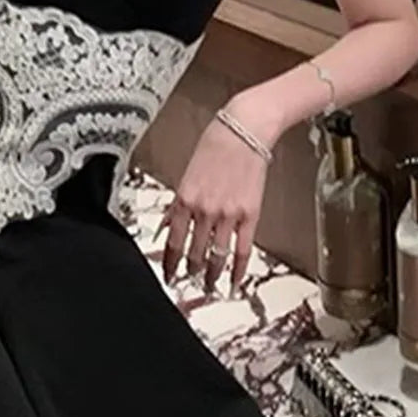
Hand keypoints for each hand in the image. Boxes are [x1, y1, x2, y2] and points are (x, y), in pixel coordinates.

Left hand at [161, 108, 270, 293]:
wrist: (244, 130)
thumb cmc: (216, 145)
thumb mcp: (187, 174)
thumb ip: (177, 204)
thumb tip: (168, 224)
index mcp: (185, 199)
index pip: (172, 241)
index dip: (169, 263)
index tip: (168, 274)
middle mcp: (204, 211)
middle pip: (193, 253)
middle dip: (189, 272)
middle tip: (187, 283)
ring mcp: (227, 215)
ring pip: (215, 256)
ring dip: (210, 275)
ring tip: (208, 287)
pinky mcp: (249, 215)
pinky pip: (242, 250)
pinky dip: (237, 270)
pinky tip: (233, 282)